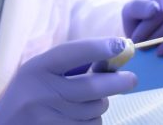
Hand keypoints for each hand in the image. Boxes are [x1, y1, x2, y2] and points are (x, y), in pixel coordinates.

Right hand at [0, 38, 136, 124]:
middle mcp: (41, 94)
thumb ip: (74, 62)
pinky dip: (93, 121)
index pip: (71, 53)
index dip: (99, 47)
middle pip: (94, 87)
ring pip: (97, 110)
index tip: (122, 45)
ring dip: (100, 105)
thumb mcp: (42, 70)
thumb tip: (116, 56)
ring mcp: (48, 119)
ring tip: (84, 103)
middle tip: (132, 79)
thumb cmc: (31, 93)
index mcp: (36, 69)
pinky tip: (80, 118)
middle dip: (120, 82)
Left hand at [122, 0, 162, 55]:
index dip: (148, 27)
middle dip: (158, 36)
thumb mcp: (131, 10)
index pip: (162, 9)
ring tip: (157, 51)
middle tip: (145, 47)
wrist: (148, 20)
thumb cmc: (140, 15)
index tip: (137, 39)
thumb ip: (138, 8)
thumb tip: (155, 9)